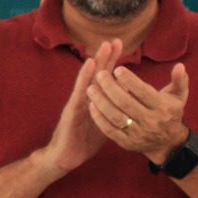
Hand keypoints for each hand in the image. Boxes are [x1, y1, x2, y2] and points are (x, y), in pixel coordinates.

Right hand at [36, 38, 120, 179]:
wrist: (66, 157)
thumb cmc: (87, 139)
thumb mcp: (107, 121)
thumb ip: (116, 107)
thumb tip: (132, 95)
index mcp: (97, 99)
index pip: (106, 77)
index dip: (113, 61)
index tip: (122, 44)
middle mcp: (87, 97)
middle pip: (98, 73)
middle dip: (107, 56)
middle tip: (116, 39)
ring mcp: (78, 102)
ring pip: (89, 79)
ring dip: (97, 62)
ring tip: (104, 47)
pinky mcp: (72, 111)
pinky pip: (80, 92)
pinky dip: (85, 77)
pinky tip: (90, 66)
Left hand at [86, 61, 190, 164]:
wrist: (168, 143)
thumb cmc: (171, 113)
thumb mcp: (179, 96)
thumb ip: (179, 80)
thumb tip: (179, 66)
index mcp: (163, 108)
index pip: (143, 92)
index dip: (129, 80)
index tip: (117, 69)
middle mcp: (151, 121)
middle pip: (126, 103)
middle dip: (110, 87)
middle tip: (100, 75)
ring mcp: (138, 134)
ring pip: (115, 116)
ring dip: (101, 101)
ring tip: (91, 88)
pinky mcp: (127, 143)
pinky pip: (109, 130)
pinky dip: (99, 118)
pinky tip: (92, 106)